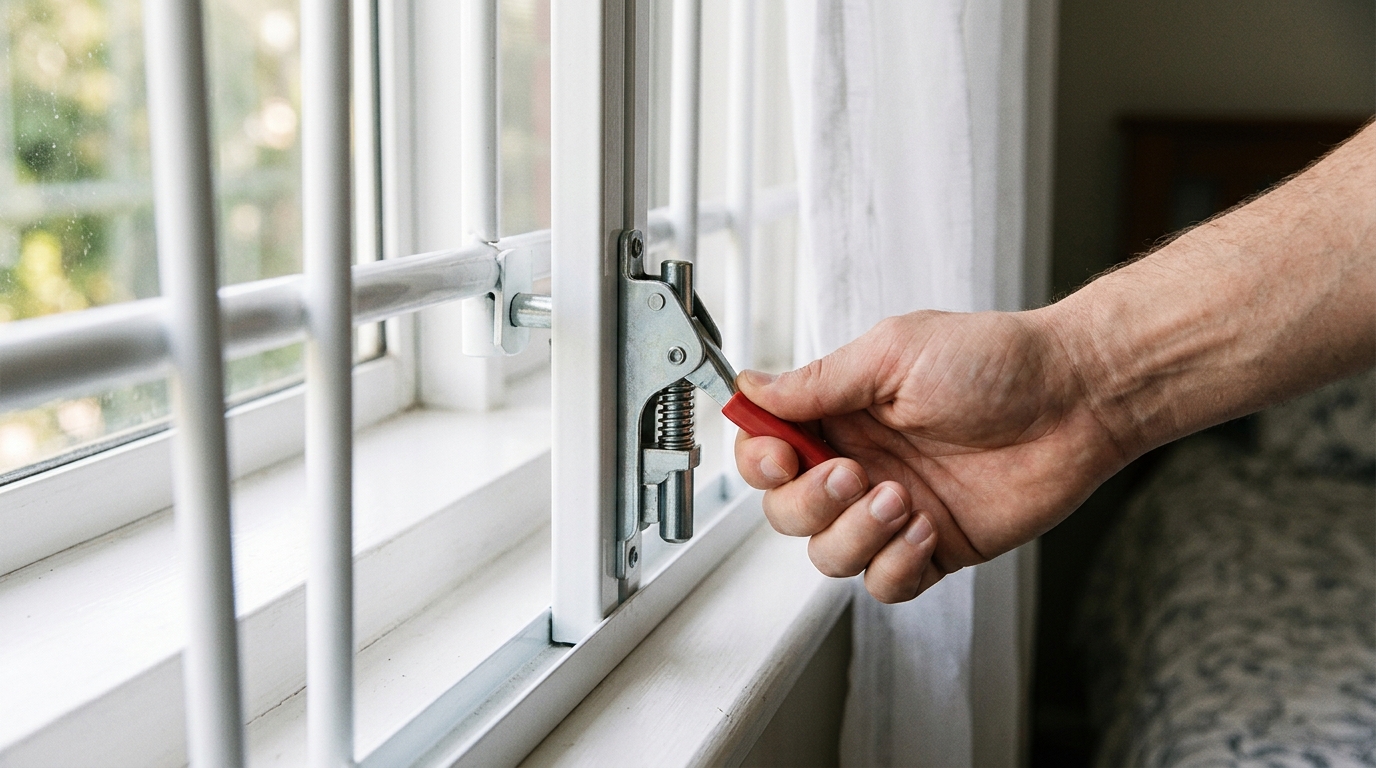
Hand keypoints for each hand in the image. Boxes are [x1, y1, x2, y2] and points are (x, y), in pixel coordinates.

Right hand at [734, 309, 1128, 602]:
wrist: (1076, 399)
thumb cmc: (997, 362)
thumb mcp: (893, 353)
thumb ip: (819, 381)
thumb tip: (753, 387)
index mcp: (843, 413)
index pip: (769, 449)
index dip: (761, 462)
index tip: (782, 457)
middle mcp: (861, 463)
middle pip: (788, 512)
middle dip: (809, 502)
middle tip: (853, 474)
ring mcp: (894, 510)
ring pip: (830, 555)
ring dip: (855, 534)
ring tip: (901, 498)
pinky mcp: (932, 547)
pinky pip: (884, 584)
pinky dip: (895, 564)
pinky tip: (926, 528)